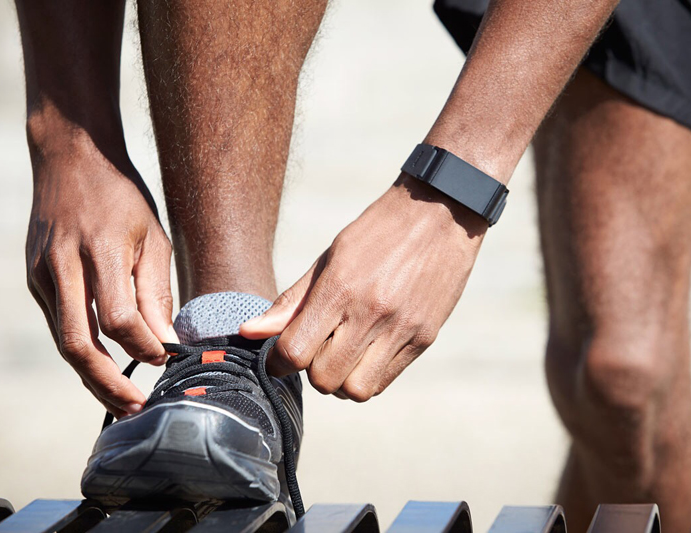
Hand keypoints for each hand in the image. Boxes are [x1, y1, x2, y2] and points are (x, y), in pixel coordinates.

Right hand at [25, 117, 177, 417]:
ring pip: (63, 341)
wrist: (70, 157)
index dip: (143, 347)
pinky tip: (104, 366)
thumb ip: (155, 291)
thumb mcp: (153, 236)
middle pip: (77, 344)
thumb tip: (164, 342)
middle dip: (106, 384)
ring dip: (91, 376)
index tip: (166, 360)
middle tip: (136, 409)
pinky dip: (82, 352)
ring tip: (122, 400)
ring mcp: (41, 274)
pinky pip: (58, 325)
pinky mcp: (34, 279)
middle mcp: (62, 265)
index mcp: (99, 249)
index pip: (119, 318)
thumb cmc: (122, 196)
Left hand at [241, 174, 486, 400]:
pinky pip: (386, 381)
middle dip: (312, 370)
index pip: (294, 351)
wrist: (441, 213)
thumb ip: (292, 301)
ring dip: (341, 380)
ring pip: (356, 390)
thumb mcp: (329, 257)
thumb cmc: (377, 232)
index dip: (279, 361)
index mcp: (340, 288)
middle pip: (323, 379)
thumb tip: (249, 332)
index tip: (281, 355)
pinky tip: (368, 351)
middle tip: (317, 349)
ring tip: (344, 355)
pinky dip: (368, 375)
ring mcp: (402, 329)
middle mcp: (371, 313)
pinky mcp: (425, 338)